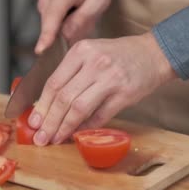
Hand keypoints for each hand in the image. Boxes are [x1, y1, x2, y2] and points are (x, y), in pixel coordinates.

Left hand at [28, 32, 177, 145]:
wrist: (155, 54)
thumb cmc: (121, 55)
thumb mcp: (92, 53)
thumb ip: (72, 74)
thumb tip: (48, 105)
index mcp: (81, 50)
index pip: (53, 82)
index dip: (41, 106)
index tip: (33, 122)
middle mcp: (94, 62)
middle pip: (63, 97)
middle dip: (48, 121)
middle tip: (40, 137)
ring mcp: (110, 78)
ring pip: (79, 108)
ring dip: (64, 127)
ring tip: (55, 139)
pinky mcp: (124, 94)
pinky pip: (100, 116)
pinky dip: (86, 127)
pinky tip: (78, 134)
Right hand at [35, 0, 111, 53]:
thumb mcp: (98, 0)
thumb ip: (83, 18)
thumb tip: (67, 35)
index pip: (52, 18)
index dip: (46, 36)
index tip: (40, 50)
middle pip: (51, 27)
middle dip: (64, 34)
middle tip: (84, 22)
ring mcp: (43, 2)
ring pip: (52, 26)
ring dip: (65, 27)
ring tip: (79, 13)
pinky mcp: (43, 6)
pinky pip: (52, 23)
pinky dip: (62, 23)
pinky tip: (72, 13)